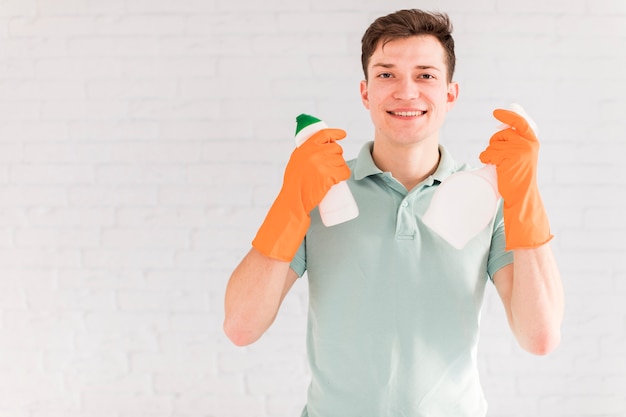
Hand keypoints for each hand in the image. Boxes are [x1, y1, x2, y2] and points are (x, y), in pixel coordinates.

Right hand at [252, 128, 349, 260]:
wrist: (293, 200)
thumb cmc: (294, 183)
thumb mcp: (296, 161)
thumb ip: (306, 152)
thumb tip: (321, 146)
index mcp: (305, 147)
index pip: (324, 134)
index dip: (335, 133)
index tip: (343, 135)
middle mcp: (314, 153)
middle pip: (336, 149)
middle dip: (337, 157)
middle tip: (331, 168)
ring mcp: (322, 164)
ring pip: (341, 161)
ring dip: (340, 168)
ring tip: (331, 176)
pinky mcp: (329, 176)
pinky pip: (344, 172)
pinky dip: (344, 176)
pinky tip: (339, 180)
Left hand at [479, 108, 551, 249]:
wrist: (521, 194)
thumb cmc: (518, 175)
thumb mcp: (522, 155)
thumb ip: (516, 140)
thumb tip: (501, 126)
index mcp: (533, 140)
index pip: (520, 122)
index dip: (508, 116)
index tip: (496, 112)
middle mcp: (528, 143)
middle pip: (501, 134)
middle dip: (495, 143)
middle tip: (499, 157)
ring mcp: (519, 149)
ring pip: (493, 143)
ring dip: (490, 153)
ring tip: (499, 164)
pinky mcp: (508, 157)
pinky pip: (489, 152)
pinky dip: (485, 158)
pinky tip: (491, 165)